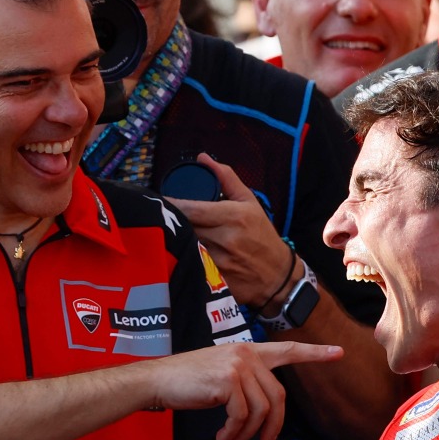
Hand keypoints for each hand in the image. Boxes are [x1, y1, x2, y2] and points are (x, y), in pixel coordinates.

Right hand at [143, 341, 343, 439]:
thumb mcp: (222, 377)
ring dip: (249, 433)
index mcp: (248, 351)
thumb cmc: (187, 383)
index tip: (339, 353)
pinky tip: (222, 437)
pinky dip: (234, 432)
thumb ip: (246, 384)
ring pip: (262, 409)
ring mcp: (237, 365)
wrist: (157, 380)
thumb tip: (265, 413)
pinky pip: (243, 415)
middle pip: (279, 396)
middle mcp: (246, 354)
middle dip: (274, 425)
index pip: (287, 349)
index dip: (314, 353)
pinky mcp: (227, 379)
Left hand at [169, 153, 294, 308]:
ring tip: (171, 234)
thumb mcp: (249, 201)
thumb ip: (226, 177)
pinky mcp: (215, 281)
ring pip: (185, 247)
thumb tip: (203, 158)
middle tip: (163, 216)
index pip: (191, 209)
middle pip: (185, 227)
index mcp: (233, 216)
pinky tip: (182, 255)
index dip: (172, 205)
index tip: (160, 202)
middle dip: (172, 222)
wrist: (277, 275)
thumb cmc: (261, 235)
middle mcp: (226, 239)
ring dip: (177, 240)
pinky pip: (191, 265)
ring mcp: (219, 262)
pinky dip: (184, 258)